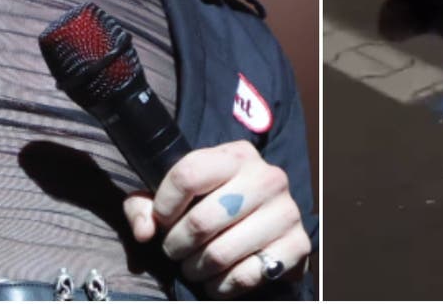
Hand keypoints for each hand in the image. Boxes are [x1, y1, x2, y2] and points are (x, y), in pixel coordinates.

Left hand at [123, 141, 310, 298]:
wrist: (267, 228)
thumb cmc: (214, 208)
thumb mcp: (179, 196)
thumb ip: (145, 205)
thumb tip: (144, 230)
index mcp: (236, 156)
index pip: (189, 173)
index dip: (164, 205)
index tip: (160, 221)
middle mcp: (267, 177)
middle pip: (201, 220)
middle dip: (177, 245)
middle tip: (175, 251)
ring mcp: (286, 211)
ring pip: (220, 253)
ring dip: (196, 269)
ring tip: (193, 266)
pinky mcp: (298, 245)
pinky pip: (245, 276)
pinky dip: (221, 286)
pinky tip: (217, 279)